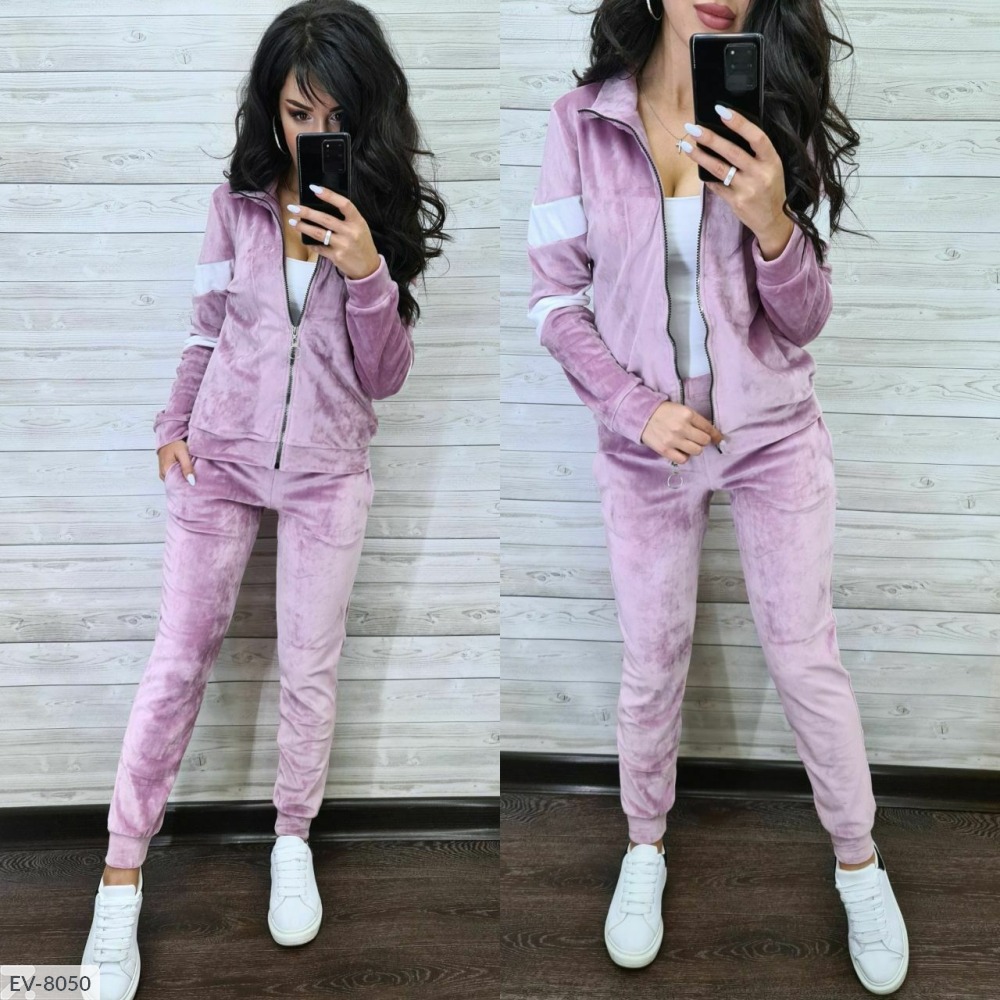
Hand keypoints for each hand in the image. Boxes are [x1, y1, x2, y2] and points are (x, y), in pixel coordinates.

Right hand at [157, 439, 196, 483]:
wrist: (168, 438)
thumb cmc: (175, 444)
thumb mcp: (183, 454)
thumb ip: (187, 467)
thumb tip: (192, 481)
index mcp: (165, 471)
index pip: (176, 485)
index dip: (186, 487)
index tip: (196, 487)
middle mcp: (163, 474)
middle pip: (175, 484)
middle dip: (185, 484)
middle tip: (197, 484)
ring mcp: (163, 473)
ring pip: (175, 481)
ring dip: (183, 480)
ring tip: (193, 480)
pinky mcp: (165, 471)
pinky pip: (174, 477)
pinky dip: (180, 477)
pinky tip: (187, 475)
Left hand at [287, 185, 380, 279]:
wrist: (368, 268)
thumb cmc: (362, 244)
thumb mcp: (360, 227)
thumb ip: (346, 218)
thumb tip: (322, 208)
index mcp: (358, 222)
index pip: (343, 204)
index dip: (329, 195)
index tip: (314, 188)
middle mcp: (350, 232)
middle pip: (325, 219)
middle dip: (306, 212)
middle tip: (293, 207)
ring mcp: (343, 245)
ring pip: (318, 233)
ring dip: (303, 227)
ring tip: (293, 222)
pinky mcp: (337, 257)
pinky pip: (319, 248)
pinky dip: (311, 243)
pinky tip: (305, 239)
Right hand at [640, 401, 722, 462]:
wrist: (642, 415)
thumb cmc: (664, 412)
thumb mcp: (681, 409)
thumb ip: (695, 420)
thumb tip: (710, 433)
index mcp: (687, 414)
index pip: (708, 428)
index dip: (715, 435)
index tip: (718, 439)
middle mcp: (682, 427)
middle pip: (704, 441)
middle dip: (703, 441)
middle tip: (698, 439)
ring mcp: (673, 440)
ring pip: (696, 451)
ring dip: (695, 449)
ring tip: (689, 445)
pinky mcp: (665, 450)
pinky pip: (683, 459)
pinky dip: (684, 456)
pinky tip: (681, 451)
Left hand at [681, 105, 795, 259]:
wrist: (773, 220)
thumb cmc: (770, 188)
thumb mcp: (771, 167)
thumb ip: (755, 153)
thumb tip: (727, 133)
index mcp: (772, 161)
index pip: (756, 137)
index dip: (739, 122)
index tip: (722, 110)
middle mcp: (760, 174)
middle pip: (732, 152)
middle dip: (710, 138)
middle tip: (693, 127)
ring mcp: (747, 189)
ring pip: (719, 169)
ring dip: (701, 156)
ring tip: (687, 145)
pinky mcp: (735, 202)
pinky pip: (716, 185)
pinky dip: (706, 176)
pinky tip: (698, 167)